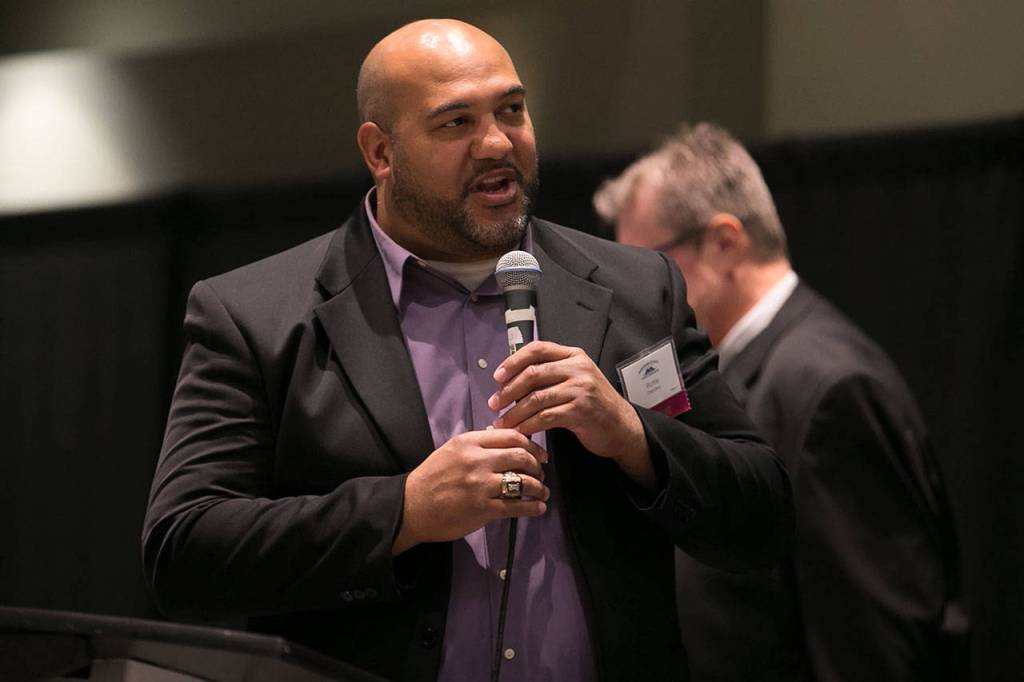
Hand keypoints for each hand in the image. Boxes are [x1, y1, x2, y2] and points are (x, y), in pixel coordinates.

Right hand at [393, 429, 549, 554]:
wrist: (410, 507)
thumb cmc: (432, 478)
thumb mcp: (452, 450)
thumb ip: (478, 444)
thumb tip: (504, 438)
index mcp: (469, 442)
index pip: (512, 436)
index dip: (532, 445)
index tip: (538, 454)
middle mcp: (477, 460)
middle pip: (521, 456)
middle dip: (537, 466)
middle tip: (541, 473)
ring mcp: (480, 485)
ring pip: (523, 481)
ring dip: (539, 487)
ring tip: (542, 492)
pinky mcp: (483, 509)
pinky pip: (516, 506)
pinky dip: (533, 507)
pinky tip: (538, 508)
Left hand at [488, 341, 652, 486]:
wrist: (621, 426)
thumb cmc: (592, 404)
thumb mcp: (575, 379)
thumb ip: (550, 374)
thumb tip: (511, 380)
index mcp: (573, 356)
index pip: (537, 349)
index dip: (513, 361)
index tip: (497, 376)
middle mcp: (578, 368)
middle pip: (533, 373)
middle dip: (508, 390)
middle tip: (494, 403)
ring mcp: (581, 389)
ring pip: (536, 398)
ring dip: (514, 412)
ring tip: (502, 422)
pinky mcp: (581, 410)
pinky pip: (546, 417)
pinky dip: (529, 425)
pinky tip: (520, 431)